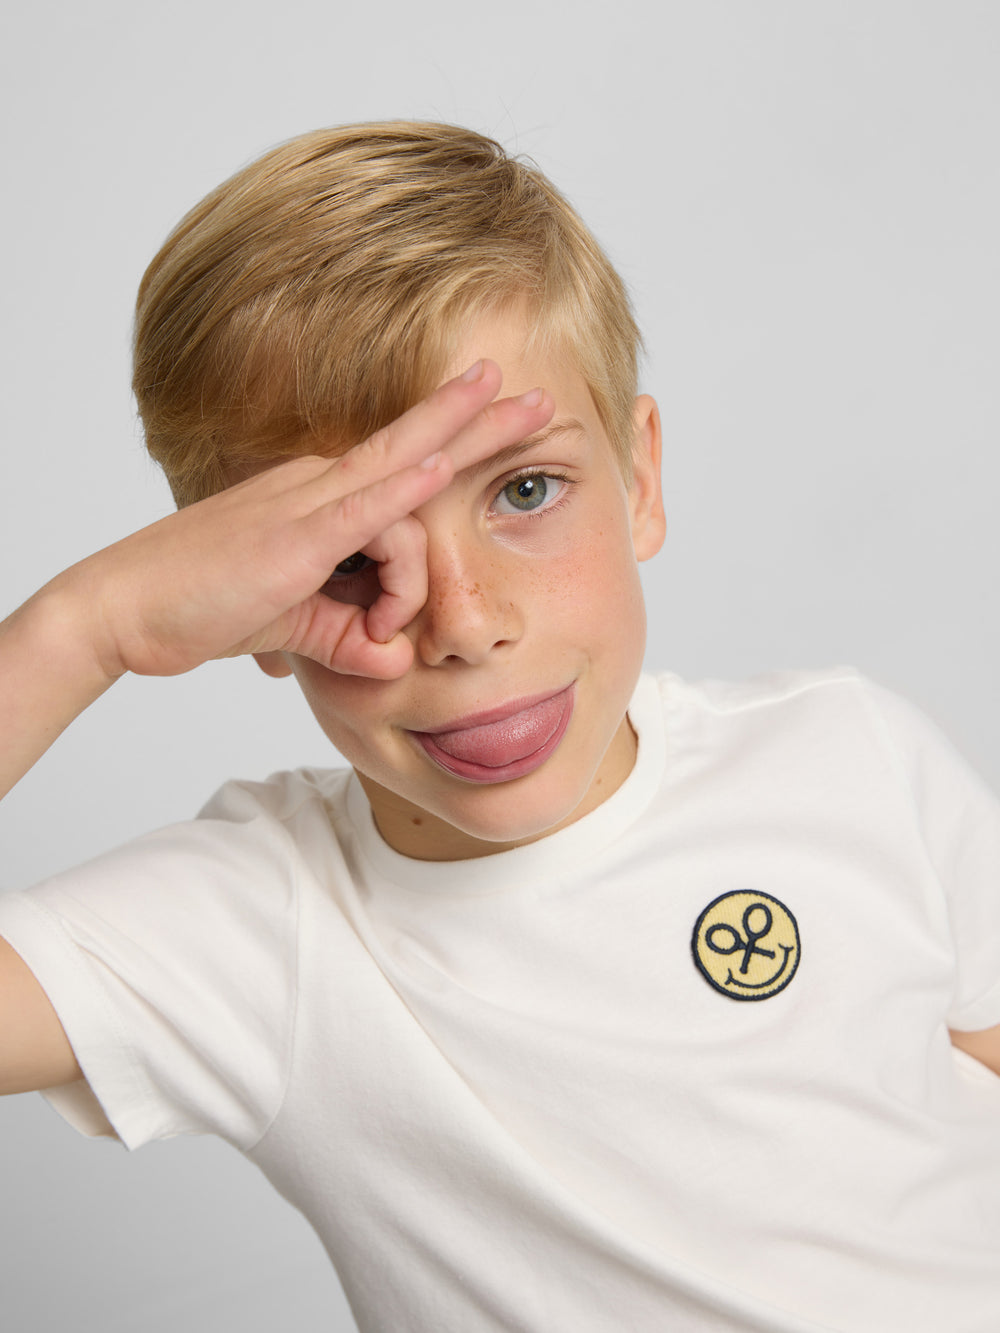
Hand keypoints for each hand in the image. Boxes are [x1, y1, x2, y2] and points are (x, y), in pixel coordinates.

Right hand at [60, 360, 552, 682]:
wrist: (125, 608)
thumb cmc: (199, 608)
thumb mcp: (294, 629)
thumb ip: (348, 640)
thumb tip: (395, 665)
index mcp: (320, 497)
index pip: (404, 475)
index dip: (454, 452)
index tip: (492, 436)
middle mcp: (318, 483)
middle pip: (420, 443)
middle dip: (487, 418)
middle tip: (548, 397)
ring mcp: (307, 501)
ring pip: (405, 508)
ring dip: (426, 558)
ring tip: (410, 587)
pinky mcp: (294, 535)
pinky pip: (365, 506)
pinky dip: (408, 487)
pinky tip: (446, 464)